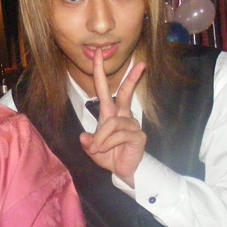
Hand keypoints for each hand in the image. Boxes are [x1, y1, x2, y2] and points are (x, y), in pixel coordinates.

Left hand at [79, 48, 145, 186]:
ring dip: (101, 138)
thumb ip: (87, 143)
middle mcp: (122, 116)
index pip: (105, 89)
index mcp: (110, 114)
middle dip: (132, 78)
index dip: (100, 72)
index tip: (98, 54)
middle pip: (126, 93)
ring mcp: (132, 125)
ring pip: (111, 123)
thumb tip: (84, 137)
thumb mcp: (93, 150)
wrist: (124, 173)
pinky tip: (108, 150)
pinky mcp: (138, 135)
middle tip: (141, 64)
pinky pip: (118, 134)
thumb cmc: (110, 157)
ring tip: (98, 149)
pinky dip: (108, 143)